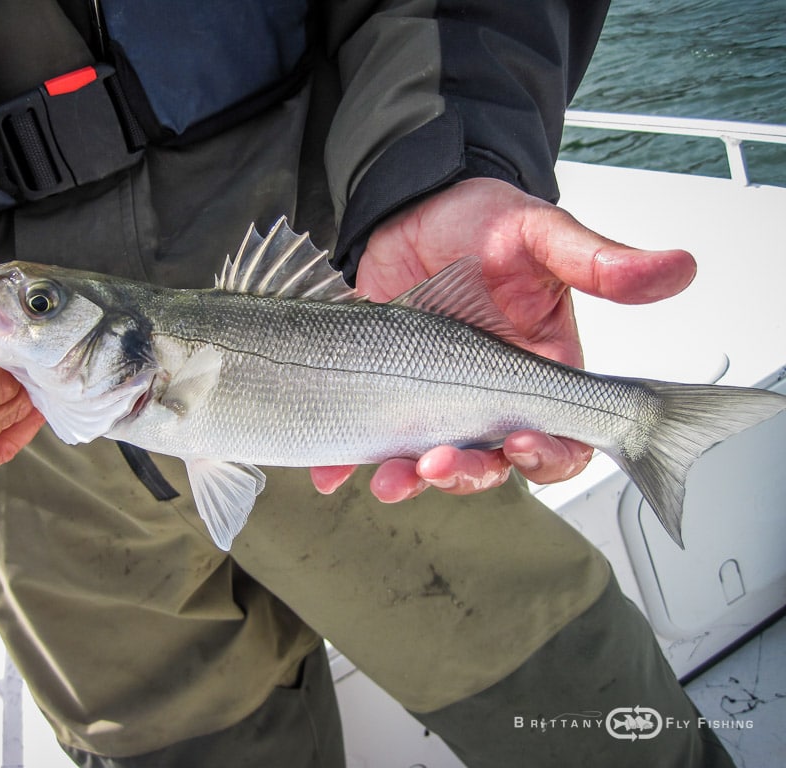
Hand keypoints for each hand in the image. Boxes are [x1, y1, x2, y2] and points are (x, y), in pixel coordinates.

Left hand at [312, 177, 695, 500]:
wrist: (411, 206)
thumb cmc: (482, 220)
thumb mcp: (540, 234)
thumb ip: (596, 260)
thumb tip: (676, 269)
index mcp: (537, 370)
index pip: (559, 437)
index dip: (546, 454)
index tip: (519, 443)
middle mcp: (486, 395)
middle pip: (491, 464)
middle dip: (467, 474)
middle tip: (439, 463)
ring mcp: (431, 399)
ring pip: (430, 462)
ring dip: (411, 479)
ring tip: (388, 477)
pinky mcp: (381, 393)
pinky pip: (369, 440)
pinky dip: (347, 462)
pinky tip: (327, 471)